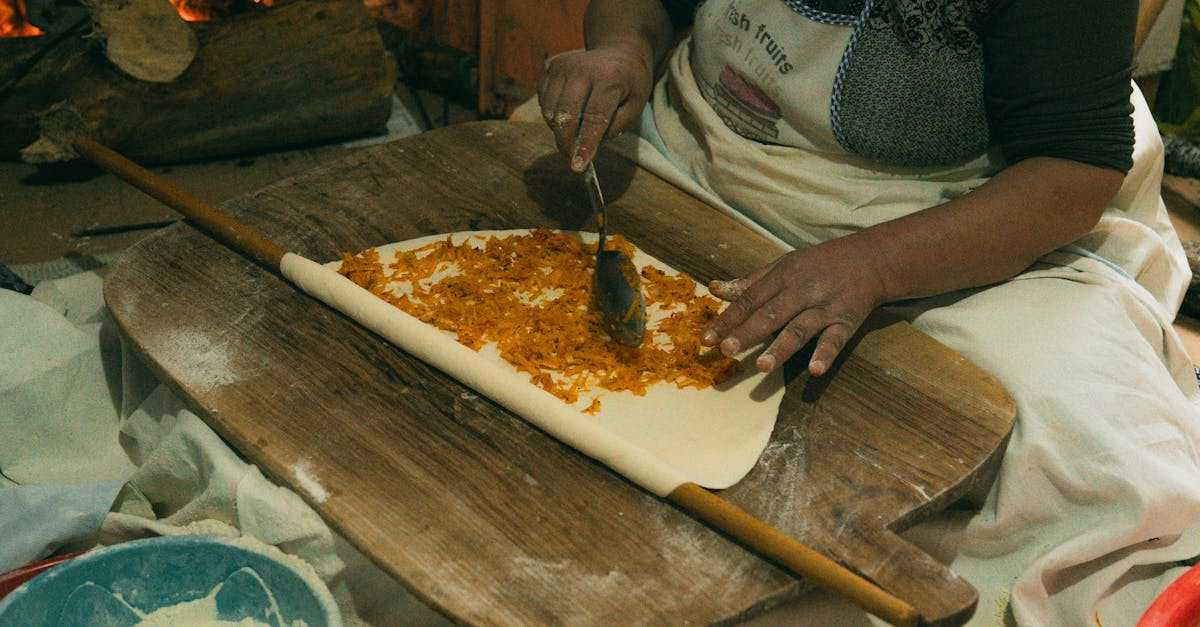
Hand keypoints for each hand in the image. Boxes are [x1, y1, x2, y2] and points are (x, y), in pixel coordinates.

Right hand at [538, 41, 653, 172]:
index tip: (578, 166)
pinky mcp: (551, 68)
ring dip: (559, 130)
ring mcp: (563, 66)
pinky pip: (544, 102)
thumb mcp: (635, 107)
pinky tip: (568, 113)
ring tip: (576, 132)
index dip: (585, 143)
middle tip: (572, 159)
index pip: (594, 117)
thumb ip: (614, 127)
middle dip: (566, 143)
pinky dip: (553, 115)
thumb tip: (587, 146)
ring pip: (551, 111)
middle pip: (566, 115)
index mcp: (610, 78)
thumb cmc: (630, 84)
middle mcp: (583, 68)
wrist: (620, 51)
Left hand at [702, 242, 886, 375]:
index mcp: (782, 276)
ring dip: (781, 348)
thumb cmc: (818, 265)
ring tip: (761, 367)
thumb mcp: (783, 266)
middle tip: (726, 350)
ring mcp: (825, 307)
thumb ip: (749, 282)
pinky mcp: (847, 322)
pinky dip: (825, 355)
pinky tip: (814, 371)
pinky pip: (835, 340)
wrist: (870, 259)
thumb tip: (713, 289)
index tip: (706, 338)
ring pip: (800, 329)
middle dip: (747, 332)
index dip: (727, 319)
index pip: (749, 300)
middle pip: (771, 314)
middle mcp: (802, 291)